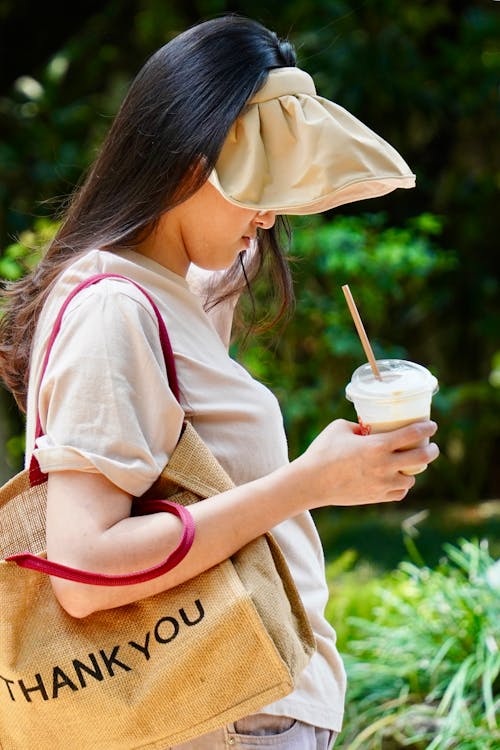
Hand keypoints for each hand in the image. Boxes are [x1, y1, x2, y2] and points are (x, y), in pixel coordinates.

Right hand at [293, 418, 438, 507]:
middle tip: (432, 446)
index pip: (412, 434)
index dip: (427, 428)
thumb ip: (359, 426)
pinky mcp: (376, 497)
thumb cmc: (322, 451)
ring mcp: (382, 483)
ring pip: (411, 479)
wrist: (311, 482)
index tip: (432, 425)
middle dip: (432, 450)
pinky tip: (399, 478)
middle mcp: (385, 465)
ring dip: (414, 470)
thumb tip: (369, 427)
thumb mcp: (340, 428)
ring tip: (411, 464)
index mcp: (377, 445)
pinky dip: (401, 485)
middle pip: (422, 458)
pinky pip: (399, 492)